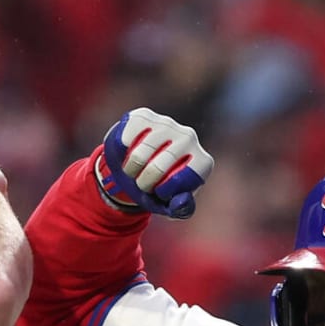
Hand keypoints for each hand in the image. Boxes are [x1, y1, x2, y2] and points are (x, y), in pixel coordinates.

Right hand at [96, 107, 212, 218]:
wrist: (138, 166)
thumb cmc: (157, 188)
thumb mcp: (169, 204)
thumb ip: (180, 209)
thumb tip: (182, 199)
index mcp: (202, 162)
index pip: (181, 180)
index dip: (164, 192)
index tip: (161, 192)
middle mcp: (189, 138)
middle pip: (157, 168)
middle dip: (144, 184)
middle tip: (143, 185)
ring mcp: (168, 124)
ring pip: (139, 155)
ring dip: (130, 171)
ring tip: (134, 171)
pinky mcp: (145, 116)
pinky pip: (126, 140)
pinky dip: (122, 154)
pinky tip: (128, 153)